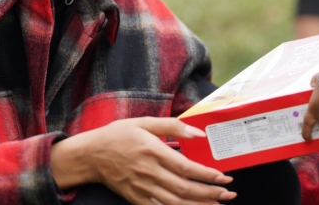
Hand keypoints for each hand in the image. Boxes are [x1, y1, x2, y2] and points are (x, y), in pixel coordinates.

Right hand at [51, 117, 235, 204]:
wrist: (91, 155)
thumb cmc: (117, 135)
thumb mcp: (143, 122)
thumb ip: (171, 126)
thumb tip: (198, 133)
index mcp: (153, 150)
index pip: (186, 167)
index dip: (207, 175)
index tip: (224, 177)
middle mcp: (149, 172)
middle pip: (185, 189)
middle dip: (210, 193)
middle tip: (228, 193)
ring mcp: (142, 188)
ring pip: (175, 203)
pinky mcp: (136, 198)